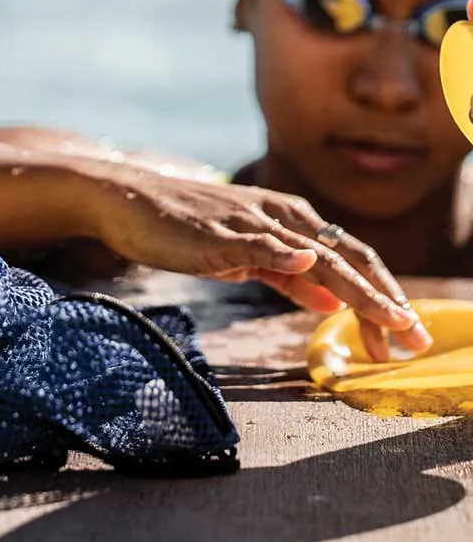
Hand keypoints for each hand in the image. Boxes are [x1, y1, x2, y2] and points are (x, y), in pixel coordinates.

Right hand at [82, 166, 430, 360]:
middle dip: (385, 300)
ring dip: (357, 291)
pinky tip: (311, 264)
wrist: (127, 202)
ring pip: (316, 255)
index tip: (406, 334)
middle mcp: (279, 215)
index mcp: (288, 220)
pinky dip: (286, 254)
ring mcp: (249, 222)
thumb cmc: (182, 228)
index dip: (383, 294)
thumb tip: (334, 303)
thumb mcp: (243, 256)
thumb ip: (287, 275)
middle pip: (348, 256)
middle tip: (414, 339)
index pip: (352, 257)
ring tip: (390, 320)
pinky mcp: (217, 232)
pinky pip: (258, 243)